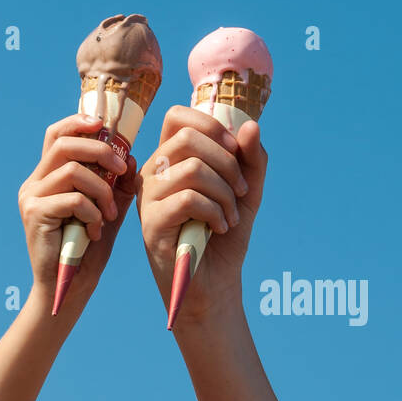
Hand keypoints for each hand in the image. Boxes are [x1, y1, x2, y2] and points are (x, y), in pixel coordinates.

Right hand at [18, 111, 137, 311]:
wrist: (69, 288)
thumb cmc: (88, 251)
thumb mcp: (108, 213)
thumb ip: (118, 187)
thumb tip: (132, 157)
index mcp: (48, 177)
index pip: (57, 135)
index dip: (80, 123)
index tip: (105, 126)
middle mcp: (34, 182)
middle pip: (65, 144)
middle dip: (101, 151)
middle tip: (123, 170)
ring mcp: (31, 197)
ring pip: (72, 170)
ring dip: (101, 190)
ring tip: (109, 214)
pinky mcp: (34, 214)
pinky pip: (72, 199)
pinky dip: (92, 212)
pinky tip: (96, 231)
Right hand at [136, 104, 267, 323]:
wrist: (215, 284)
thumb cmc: (225, 234)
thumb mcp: (246, 192)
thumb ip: (252, 159)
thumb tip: (251, 126)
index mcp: (170, 159)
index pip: (177, 116)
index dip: (211, 125)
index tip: (236, 152)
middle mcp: (153, 172)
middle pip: (188, 138)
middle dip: (227, 162)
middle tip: (241, 192)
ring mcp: (149, 197)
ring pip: (192, 168)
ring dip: (225, 193)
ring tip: (232, 216)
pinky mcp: (151, 223)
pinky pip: (189, 199)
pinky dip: (216, 211)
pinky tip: (220, 227)